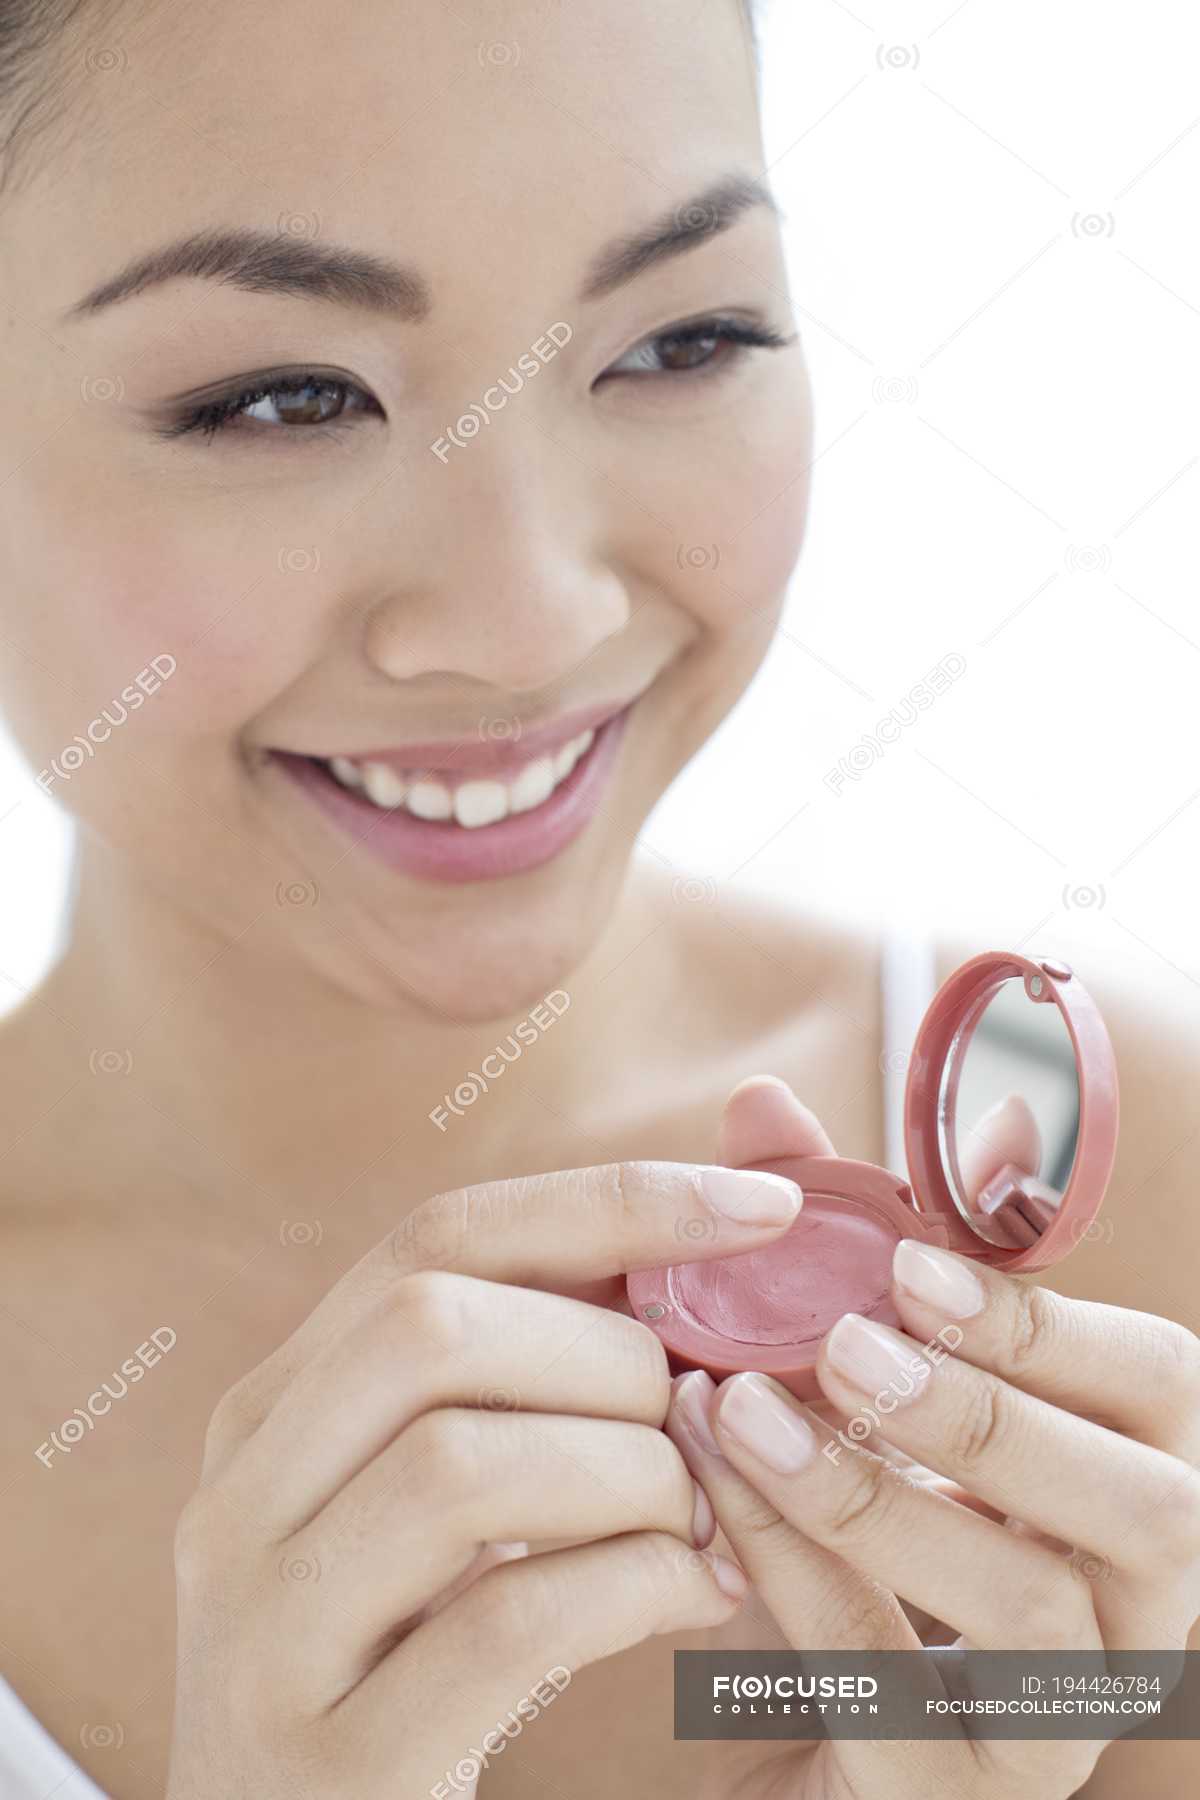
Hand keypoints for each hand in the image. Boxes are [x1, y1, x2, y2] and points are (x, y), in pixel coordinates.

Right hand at [165, 1156, 804, 1797]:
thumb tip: (735, 1198)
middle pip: (430, 1324)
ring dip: (633, 1474)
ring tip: (702, 1519)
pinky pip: (504, 1624)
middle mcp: (242, 1499)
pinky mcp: (327, 1762)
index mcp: (279, 1409)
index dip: (611, 1202)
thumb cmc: (427, 1663)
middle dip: (613, 1354)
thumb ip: (553, 1369)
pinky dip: (637, 1589)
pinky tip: (700, 1601)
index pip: (437, 1238)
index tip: (766, 1204)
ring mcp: (264, 1633)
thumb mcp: (459, 1503)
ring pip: (459, 1464)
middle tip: (704, 1422)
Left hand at [667, 1077, 1199, 1799]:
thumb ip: (822, 1240)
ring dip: (875, 1493)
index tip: (908, 1264)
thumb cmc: (861, 1514)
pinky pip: (902, 1693)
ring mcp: (1070, 1711)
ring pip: (1030, 1607)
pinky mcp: (968, 1792)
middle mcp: (1143, 1597)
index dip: (1040, 1321)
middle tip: (844, 1347)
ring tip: (745, 1410)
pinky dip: (800, 1577)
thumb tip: (758, 1104)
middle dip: (987, 1414)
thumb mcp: (852, 1377)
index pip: (1157, 1381)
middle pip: (1143, 1505)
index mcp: (1138, 1467)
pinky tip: (718, 1496)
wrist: (813, 1725)